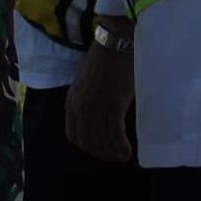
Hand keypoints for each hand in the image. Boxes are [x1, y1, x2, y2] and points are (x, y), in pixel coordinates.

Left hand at [65, 49, 135, 164]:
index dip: (87, 147)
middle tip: (115, 155)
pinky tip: (129, 151)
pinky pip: (116, 134)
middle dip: (102, 154)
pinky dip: (122, 147)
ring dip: (113, 153)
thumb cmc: (102, 63)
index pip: (73, 135)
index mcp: (71, 101)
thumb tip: (94, 121)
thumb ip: (84, 102)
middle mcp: (80, 106)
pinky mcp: (114, 104)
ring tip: (124, 155)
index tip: (100, 149)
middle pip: (88, 142)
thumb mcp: (84, 84)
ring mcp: (96, 106)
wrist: (115, 45)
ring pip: (102, 142)